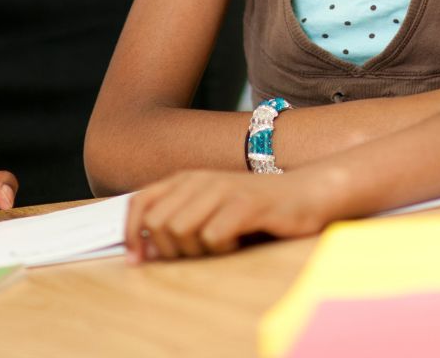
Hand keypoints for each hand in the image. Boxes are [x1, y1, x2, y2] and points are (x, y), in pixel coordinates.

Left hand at [125, 170, 338, 261]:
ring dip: (197, 250)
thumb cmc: (256, 210)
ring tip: (220, 246)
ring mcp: (223, 189)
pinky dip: (222, 249)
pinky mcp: (246, 204)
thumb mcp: (211, 211)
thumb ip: (177, 223)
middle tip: (198, 253)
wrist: (308, 192)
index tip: (137, 261)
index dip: (131, 233)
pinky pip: (213, 236)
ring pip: (180, 230)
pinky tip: (238, 244)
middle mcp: (200, 179)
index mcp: (186, 179)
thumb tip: (143, 251)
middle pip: (158, 224)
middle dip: (170, 250)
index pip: (139, 203)